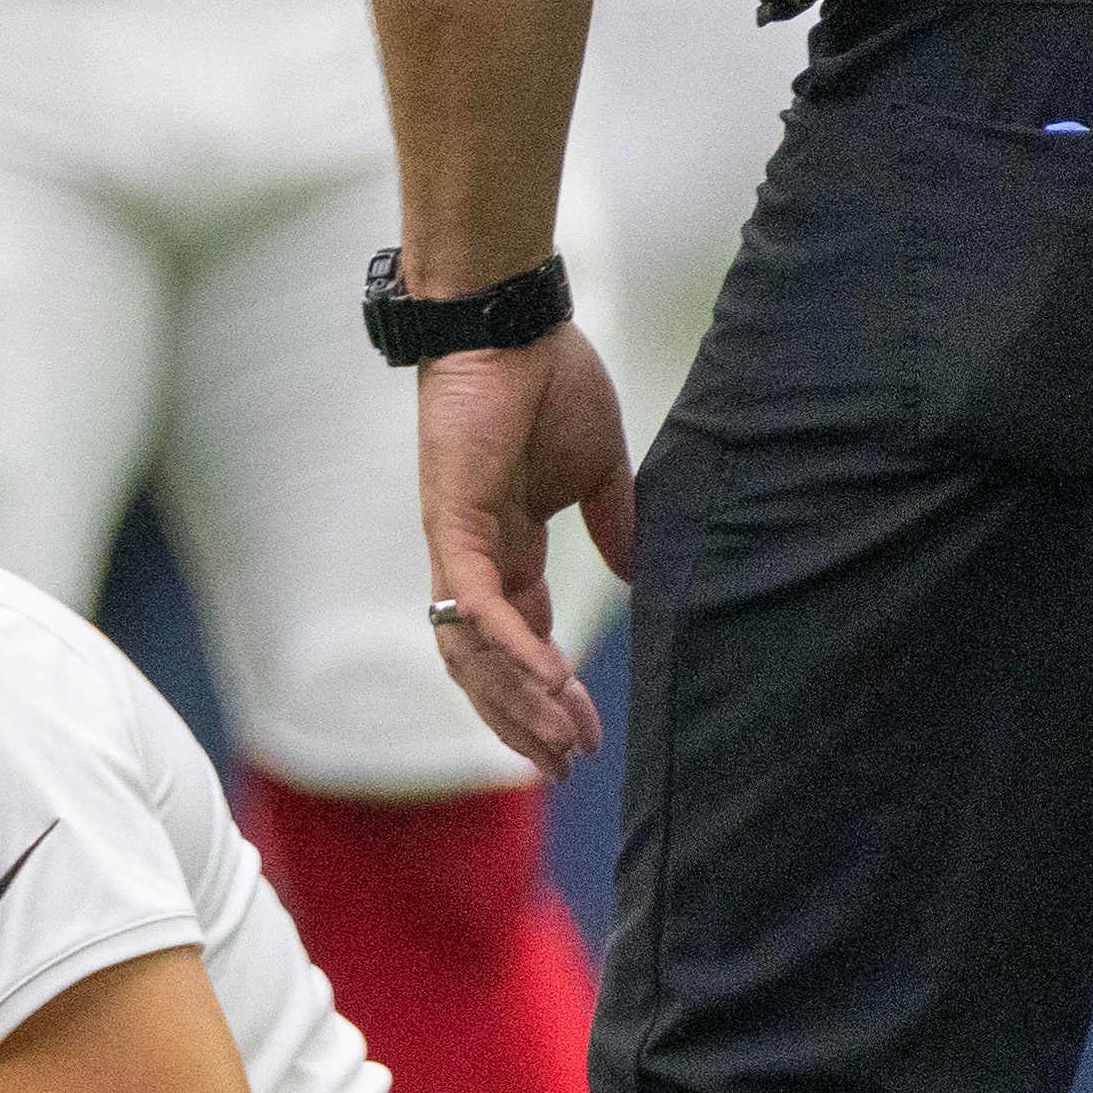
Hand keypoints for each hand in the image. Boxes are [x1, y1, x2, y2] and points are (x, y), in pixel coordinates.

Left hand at [414, 323, 640, 777]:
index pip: (519, 641)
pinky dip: (512, 648)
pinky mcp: (455, 523)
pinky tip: (550, 683)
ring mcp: (458, 545)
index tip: (587, 735)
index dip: (548, 692)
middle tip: (566, 767)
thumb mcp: (597, 472)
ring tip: (563, 744)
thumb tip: (638, 573)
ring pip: (476, 651)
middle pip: (486, 666)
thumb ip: (613, 526)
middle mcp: (474, 559)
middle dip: (525, 720)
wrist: (513, 326)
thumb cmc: (549, 383)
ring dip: (520, 700)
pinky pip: (478, 604)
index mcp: (506, 549)